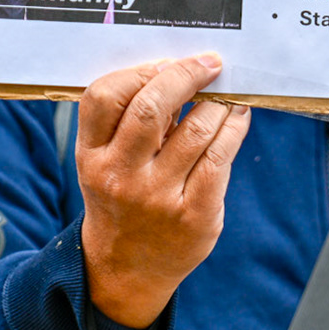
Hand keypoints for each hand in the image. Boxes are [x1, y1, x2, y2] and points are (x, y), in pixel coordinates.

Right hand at [78, 55, 250, 328]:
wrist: (127, 268)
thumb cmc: (120, 198)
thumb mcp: (104, 161)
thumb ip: (127, 120)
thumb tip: (178, 70)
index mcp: (91, 156)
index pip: (103, 96)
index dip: (139, 70)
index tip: (167, 61)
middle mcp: (120, 176)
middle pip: (151, 108)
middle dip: (185, 75)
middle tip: (209, 64)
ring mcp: (157, 198)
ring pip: (196, 130)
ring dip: (217, 103)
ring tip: (226, 93)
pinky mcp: (193, 215)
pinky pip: (220, 158)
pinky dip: (233, 128)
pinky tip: (237, 117)